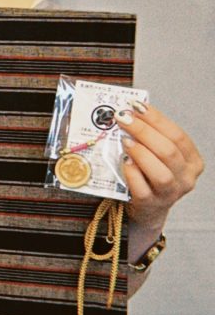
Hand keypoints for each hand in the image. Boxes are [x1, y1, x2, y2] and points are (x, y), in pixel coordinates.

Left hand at [116, 103, 203, 231]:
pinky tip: (123, 161)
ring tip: (124, 139)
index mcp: (192, 161)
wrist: (148, 208)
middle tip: (123, 118)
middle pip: (169, 151)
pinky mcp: (151, 204)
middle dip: (143, 131)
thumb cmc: (151, 174)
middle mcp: (186, 178)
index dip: (156, 119)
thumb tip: (131, 111)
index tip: (136, 105)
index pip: (178, 136)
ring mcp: (170, 194)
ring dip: (140, 152)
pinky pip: (142, 189)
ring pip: (160, 172)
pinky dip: (132, 173)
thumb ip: (151, 136)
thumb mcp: (158, 154)